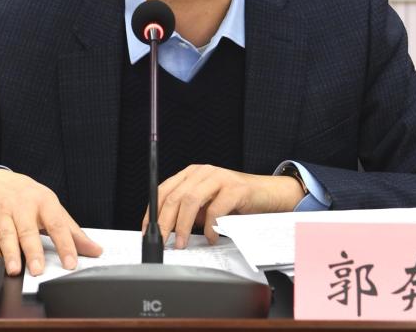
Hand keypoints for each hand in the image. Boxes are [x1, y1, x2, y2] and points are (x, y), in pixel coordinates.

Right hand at [0, 168, 101, 275]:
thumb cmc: (27, 197)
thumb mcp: (52, 207)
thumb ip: (72, 231)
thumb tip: (95, 250)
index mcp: (44, 202)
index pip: (57, 225)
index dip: (65, 245)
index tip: (71, 263)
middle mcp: (22, 207)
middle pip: (28, 231)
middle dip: (33, 251)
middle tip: (38, 270)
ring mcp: (2, 214)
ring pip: (6, 235)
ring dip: (10, 253)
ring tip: (15, 269)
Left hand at [142, 164, 304, 248]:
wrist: (266, 194)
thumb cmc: (235, 201)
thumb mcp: (206, 205)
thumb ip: (189, 213)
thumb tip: (168, 231)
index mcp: (191, 174)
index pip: (164, 190)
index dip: (153, 212)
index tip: (149, 231)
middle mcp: (203, 172)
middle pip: (175, 196)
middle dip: (165, 222)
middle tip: (163, 241)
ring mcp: (219, 177)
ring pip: (190, 200)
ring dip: (183, 225)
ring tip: (182, 242)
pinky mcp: (235, 188)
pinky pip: (215, 209)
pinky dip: (210, 227)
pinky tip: (211, 238)